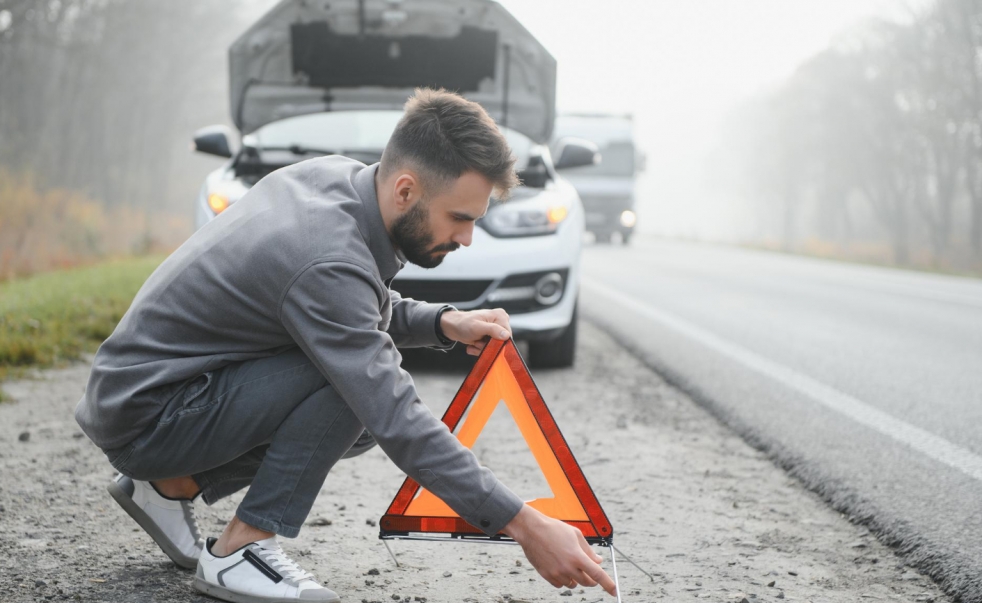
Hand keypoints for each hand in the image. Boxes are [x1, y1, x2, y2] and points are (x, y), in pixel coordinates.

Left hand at [439, 308, 511, 355]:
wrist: (452, 327)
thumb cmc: (463, 324)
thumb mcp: (477, 327)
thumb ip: (493, 330)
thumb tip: (506, 335)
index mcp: (500, 316)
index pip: (507, 335)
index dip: (497, 343)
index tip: (484, 342)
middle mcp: (500, 322)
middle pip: (501, 343)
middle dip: (487, 346)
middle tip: (477, 342)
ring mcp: (495, 330)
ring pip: (494, 347)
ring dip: (482, 348)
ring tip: (474, 342)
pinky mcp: (490, 337)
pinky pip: (489, 348)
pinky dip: (480, 349)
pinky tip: (473, 345)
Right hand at [502, 505, 616, 596]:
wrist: (531, 530)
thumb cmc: (554, 529)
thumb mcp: (575, 535)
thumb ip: (589, 550)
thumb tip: (598, 561)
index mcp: (577, 556)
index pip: (597, 574)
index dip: (608, 584)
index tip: (614, 590)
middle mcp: (568, 567)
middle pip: (587, 582)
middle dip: (591, 579)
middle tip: (590, 571)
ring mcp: (556, 573)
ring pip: (573, 584)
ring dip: (576, 578)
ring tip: (570, 565)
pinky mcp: (546, 576)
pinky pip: (560, 585)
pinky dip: (564, 580)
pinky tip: (561, 568)